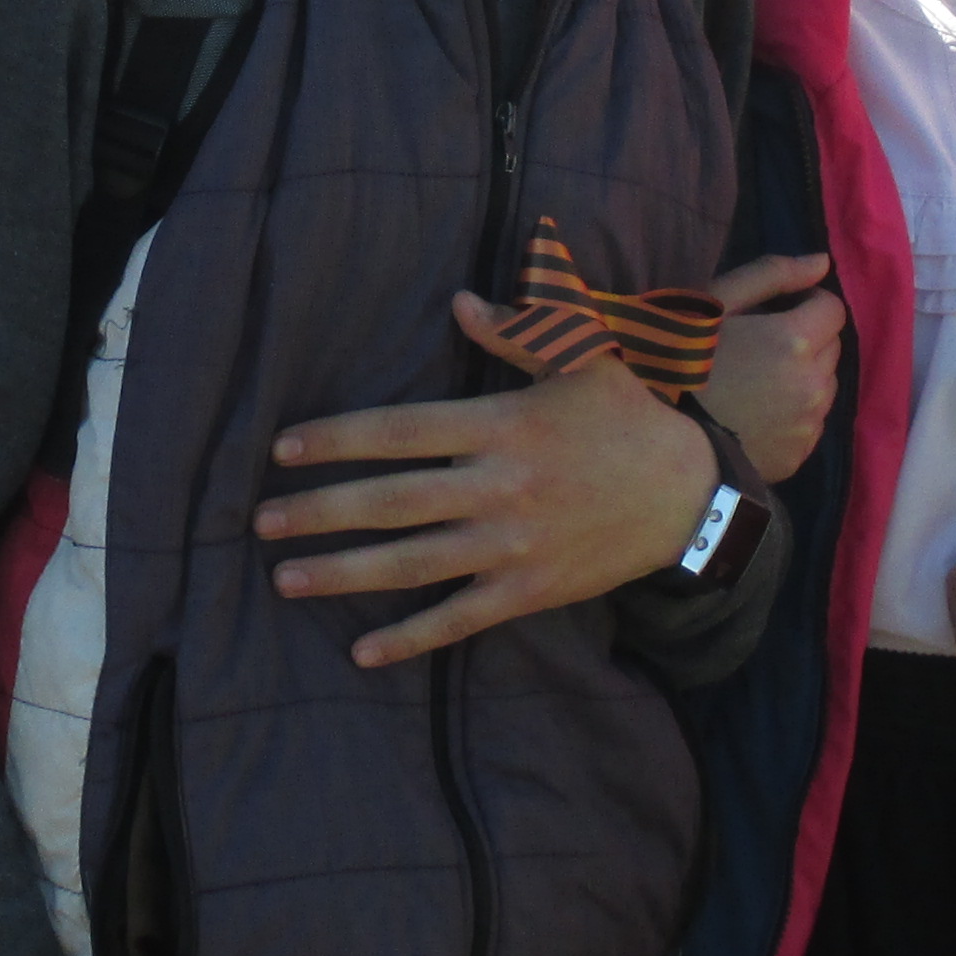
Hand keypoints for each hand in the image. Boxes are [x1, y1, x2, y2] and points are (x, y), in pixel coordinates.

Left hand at [260, 340, 718, 669]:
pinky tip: (360, 652)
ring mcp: (512, 547)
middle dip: (319, 512)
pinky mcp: (528, 592)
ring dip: (344, 575)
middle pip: (391, 503)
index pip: (400, 432)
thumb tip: (460, 303)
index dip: (337, 440)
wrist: (694, 496)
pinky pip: (458, 619)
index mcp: (503, 426)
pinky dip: (409, 639)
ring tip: (285, 579)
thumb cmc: (631, 416)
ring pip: (413, 565)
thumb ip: (521, 328)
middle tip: (261, 521)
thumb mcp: (587, 356)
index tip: (283, 449)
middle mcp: (499, 489)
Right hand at [695, 254, 841, 485]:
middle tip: (759, 347)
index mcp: (796, 341)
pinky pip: (809, 424)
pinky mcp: (798, 456)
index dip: (807, 303)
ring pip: (824, 387)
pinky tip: (755, 417)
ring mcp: (808, 425)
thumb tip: (823, 263)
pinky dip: (794, 416)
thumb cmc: (681, 359)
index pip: (832, 309)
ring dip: (803, 378)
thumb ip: (773, 275)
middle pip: (831, 348)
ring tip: (757, 384)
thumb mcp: (716, 303)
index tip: (776, 311)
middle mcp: (814, 384)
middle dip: (807, 340)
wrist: (657, 435)